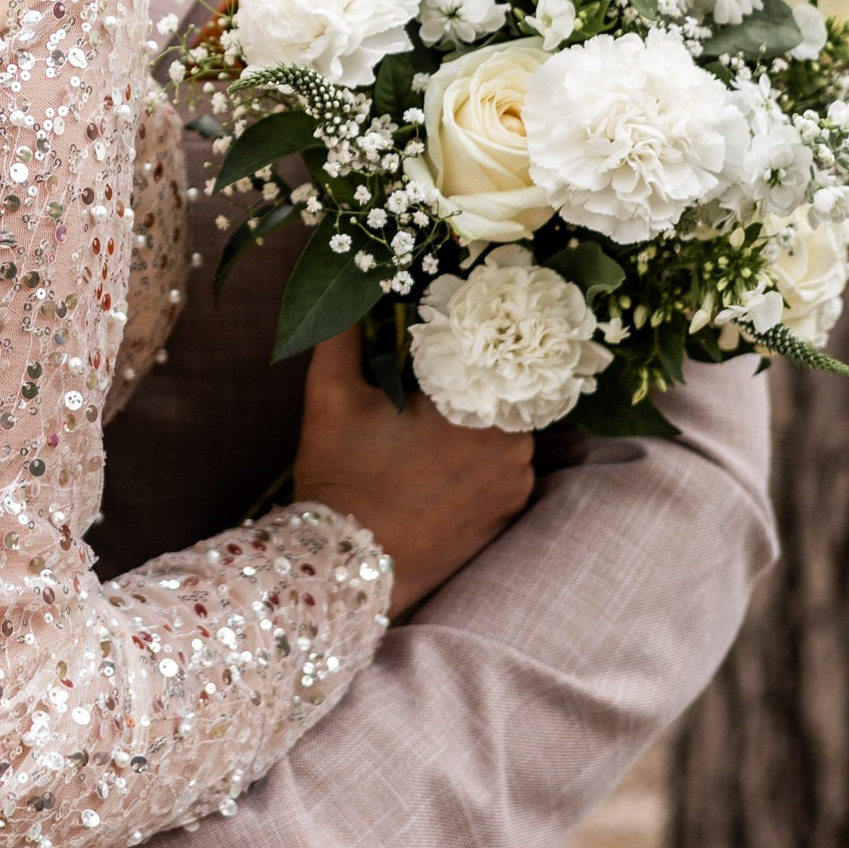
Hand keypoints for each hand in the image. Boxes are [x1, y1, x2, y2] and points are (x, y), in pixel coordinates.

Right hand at [296, 325, 533, 614]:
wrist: (344, 569)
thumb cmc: (339, 477)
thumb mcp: (331, 393)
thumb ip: (346, 329)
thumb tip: (352, 278)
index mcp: (480, 408)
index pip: (492, 346)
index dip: (468, 334)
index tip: (439, 333)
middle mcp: (515, 447)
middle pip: (502, 385)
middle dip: (471, 377)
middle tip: (429, 378)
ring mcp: (517, 486)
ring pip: (506, 426)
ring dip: (478, 418)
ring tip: (430, 423)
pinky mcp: (510, 516)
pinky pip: (505, 467)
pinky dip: (481, 457)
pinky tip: (440, 460)